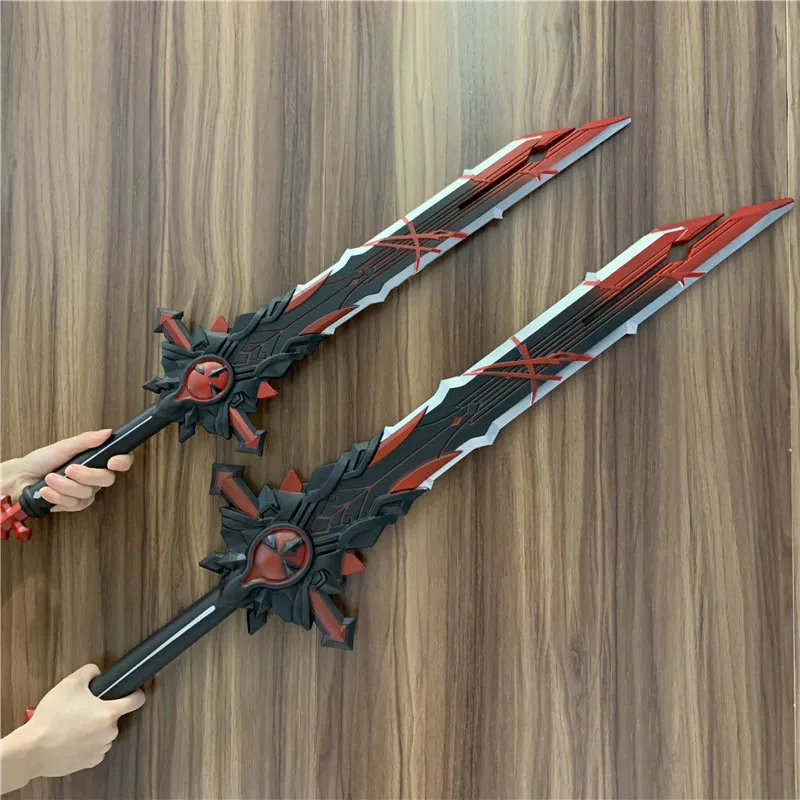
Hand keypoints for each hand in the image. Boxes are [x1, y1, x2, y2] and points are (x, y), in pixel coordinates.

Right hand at [0, 665, 144, 791]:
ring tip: (73, 725)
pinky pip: (94, 748)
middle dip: (102, 712)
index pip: (137, 700)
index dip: (135, 693)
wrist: (32, 749)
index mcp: (109, 713)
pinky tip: (71, 738)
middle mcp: (109, 732)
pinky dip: (86, 743)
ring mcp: (100, 749)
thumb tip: (96, 672)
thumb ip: (89, 671)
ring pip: (103, 733)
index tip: (132, 692)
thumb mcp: (70, 683)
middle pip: (114, 716)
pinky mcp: (89, 762)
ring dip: (94, 729)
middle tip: (83, 709)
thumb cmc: (50, 719)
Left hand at [1, 430, 132, 512]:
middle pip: (107, 479)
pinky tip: (47, 491)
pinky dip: (58, 497)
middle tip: (69, 469)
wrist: (22, 477)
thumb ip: (86, 440)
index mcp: (96, 458)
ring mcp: (86, 491)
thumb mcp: (63, 446)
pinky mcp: (75, 504)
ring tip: (50, 479)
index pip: (122, 460)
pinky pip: (75, 504)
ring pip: (88, 493)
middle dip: (87, 475)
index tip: (112, 462)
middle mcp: (95, 475)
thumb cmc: (42, 460)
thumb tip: (107, 432)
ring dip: (65, 486)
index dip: (123, 462)